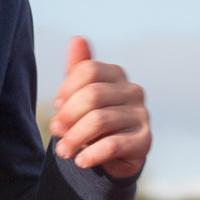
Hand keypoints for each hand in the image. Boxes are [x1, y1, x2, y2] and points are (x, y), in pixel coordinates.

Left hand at [49, 36, 151, 178]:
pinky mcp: (144, 140)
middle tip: (55, 132)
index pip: (89, 70)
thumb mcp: (81, 96)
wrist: (112, 156)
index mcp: (116, 75)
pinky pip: (113, 144)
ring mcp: (141, 115)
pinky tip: (80, 161)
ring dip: (75, 138)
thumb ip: (77, 71)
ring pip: (100, 120)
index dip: (67, 88)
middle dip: (68, 116)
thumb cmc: (92, 119)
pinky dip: (92, 154)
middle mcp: (132, 91)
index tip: (56, 106)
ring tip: (63, 152)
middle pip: (93, 95)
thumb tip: (77, 39)